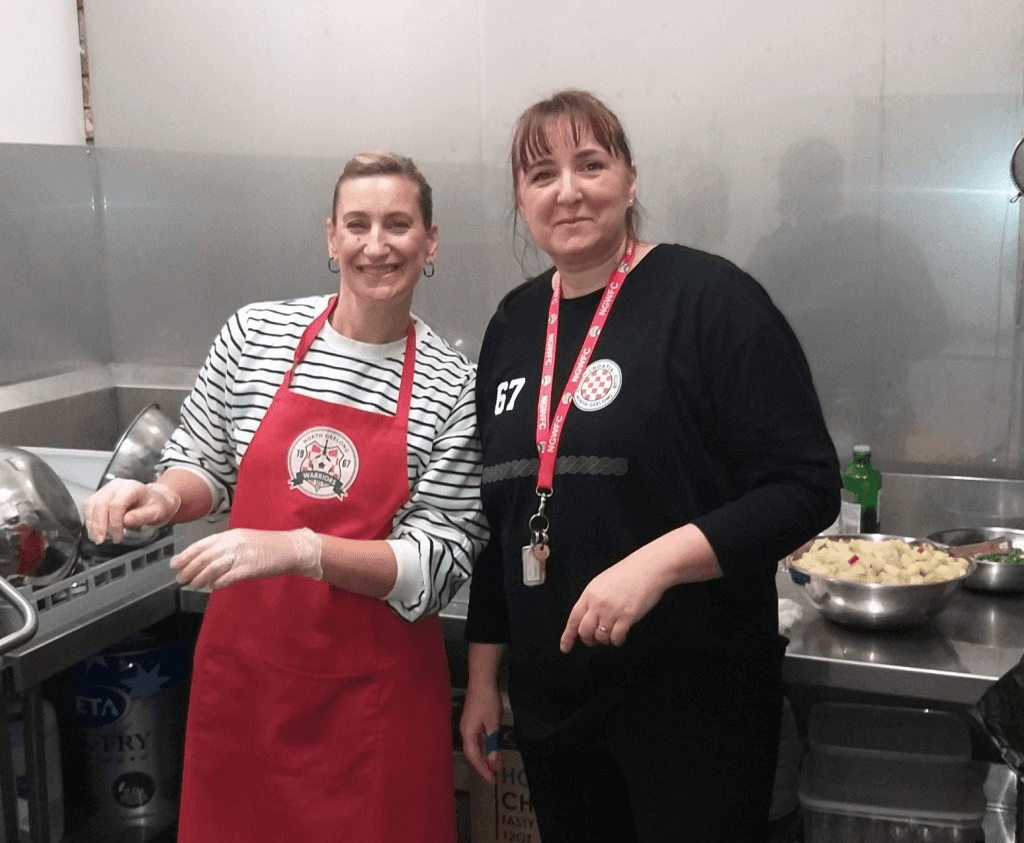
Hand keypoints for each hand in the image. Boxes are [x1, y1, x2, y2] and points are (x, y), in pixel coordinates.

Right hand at [85, 479, 180, 543]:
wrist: (157, 499)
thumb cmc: (157, 505)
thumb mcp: (157, 512)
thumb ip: (142, 516)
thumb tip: (125, 522)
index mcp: (132, 487)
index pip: (117, 504)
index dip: (114, 523)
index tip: (117, 537)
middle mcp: (118, 485)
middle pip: (101, 503)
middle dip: (100, 524)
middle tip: (102, 540)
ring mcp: (108, 488)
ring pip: (93, 504)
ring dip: (92, 523)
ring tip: (97, 538)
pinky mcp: (102, 494)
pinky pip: (91, 506)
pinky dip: (90, 520)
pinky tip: (94, 531)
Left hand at [171, 527, 322, 589]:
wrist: (291, 548)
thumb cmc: (269, 546)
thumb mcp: (244, 540)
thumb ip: (225, 548)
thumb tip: (205, 561)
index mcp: (231, 535)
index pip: (202, 544)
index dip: (186, 555)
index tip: (175, 564)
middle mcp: (234, 542)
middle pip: (204, 557)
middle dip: (189, 569)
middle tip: (181, 578)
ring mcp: (242, 554)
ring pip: (213, 567)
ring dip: (200, 578)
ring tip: (194, 585)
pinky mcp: (251, 567)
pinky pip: (229, 576)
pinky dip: (218, 583)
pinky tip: (213, 587)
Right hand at [459, 682, 503, 782]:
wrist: (482, 680)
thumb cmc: (487, 700)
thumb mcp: (493, 723)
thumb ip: (493, 743)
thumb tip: (494, 762)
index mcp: (468, 733)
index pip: (475, 758)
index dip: (483, 770)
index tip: (492, 779)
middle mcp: (465, 731)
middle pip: (472, 754)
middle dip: (483, 765)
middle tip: (494, 775)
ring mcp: (467, 725)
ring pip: (474, 746)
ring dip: (484, 756)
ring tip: (495, 763)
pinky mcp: (471, 719)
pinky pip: (475, 739)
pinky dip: (483, 746)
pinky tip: (491, 747)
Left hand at [559, 550, 666, 652]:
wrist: (647, 569)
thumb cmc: (627, 574)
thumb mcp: (601, 583)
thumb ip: (593, 600)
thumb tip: (588, 620)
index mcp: (589, 594)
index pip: (574, 619)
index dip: (568, 636)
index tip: (565, 647)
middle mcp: (597, 603)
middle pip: (584, 631)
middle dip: (588, 640)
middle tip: (595, 640)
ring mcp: (611, 611)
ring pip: (601, 637)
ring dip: (605, 640)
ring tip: (612, 633)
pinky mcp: (627, 617)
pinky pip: (616, 638)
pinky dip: (618, 640)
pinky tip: (622, 634)